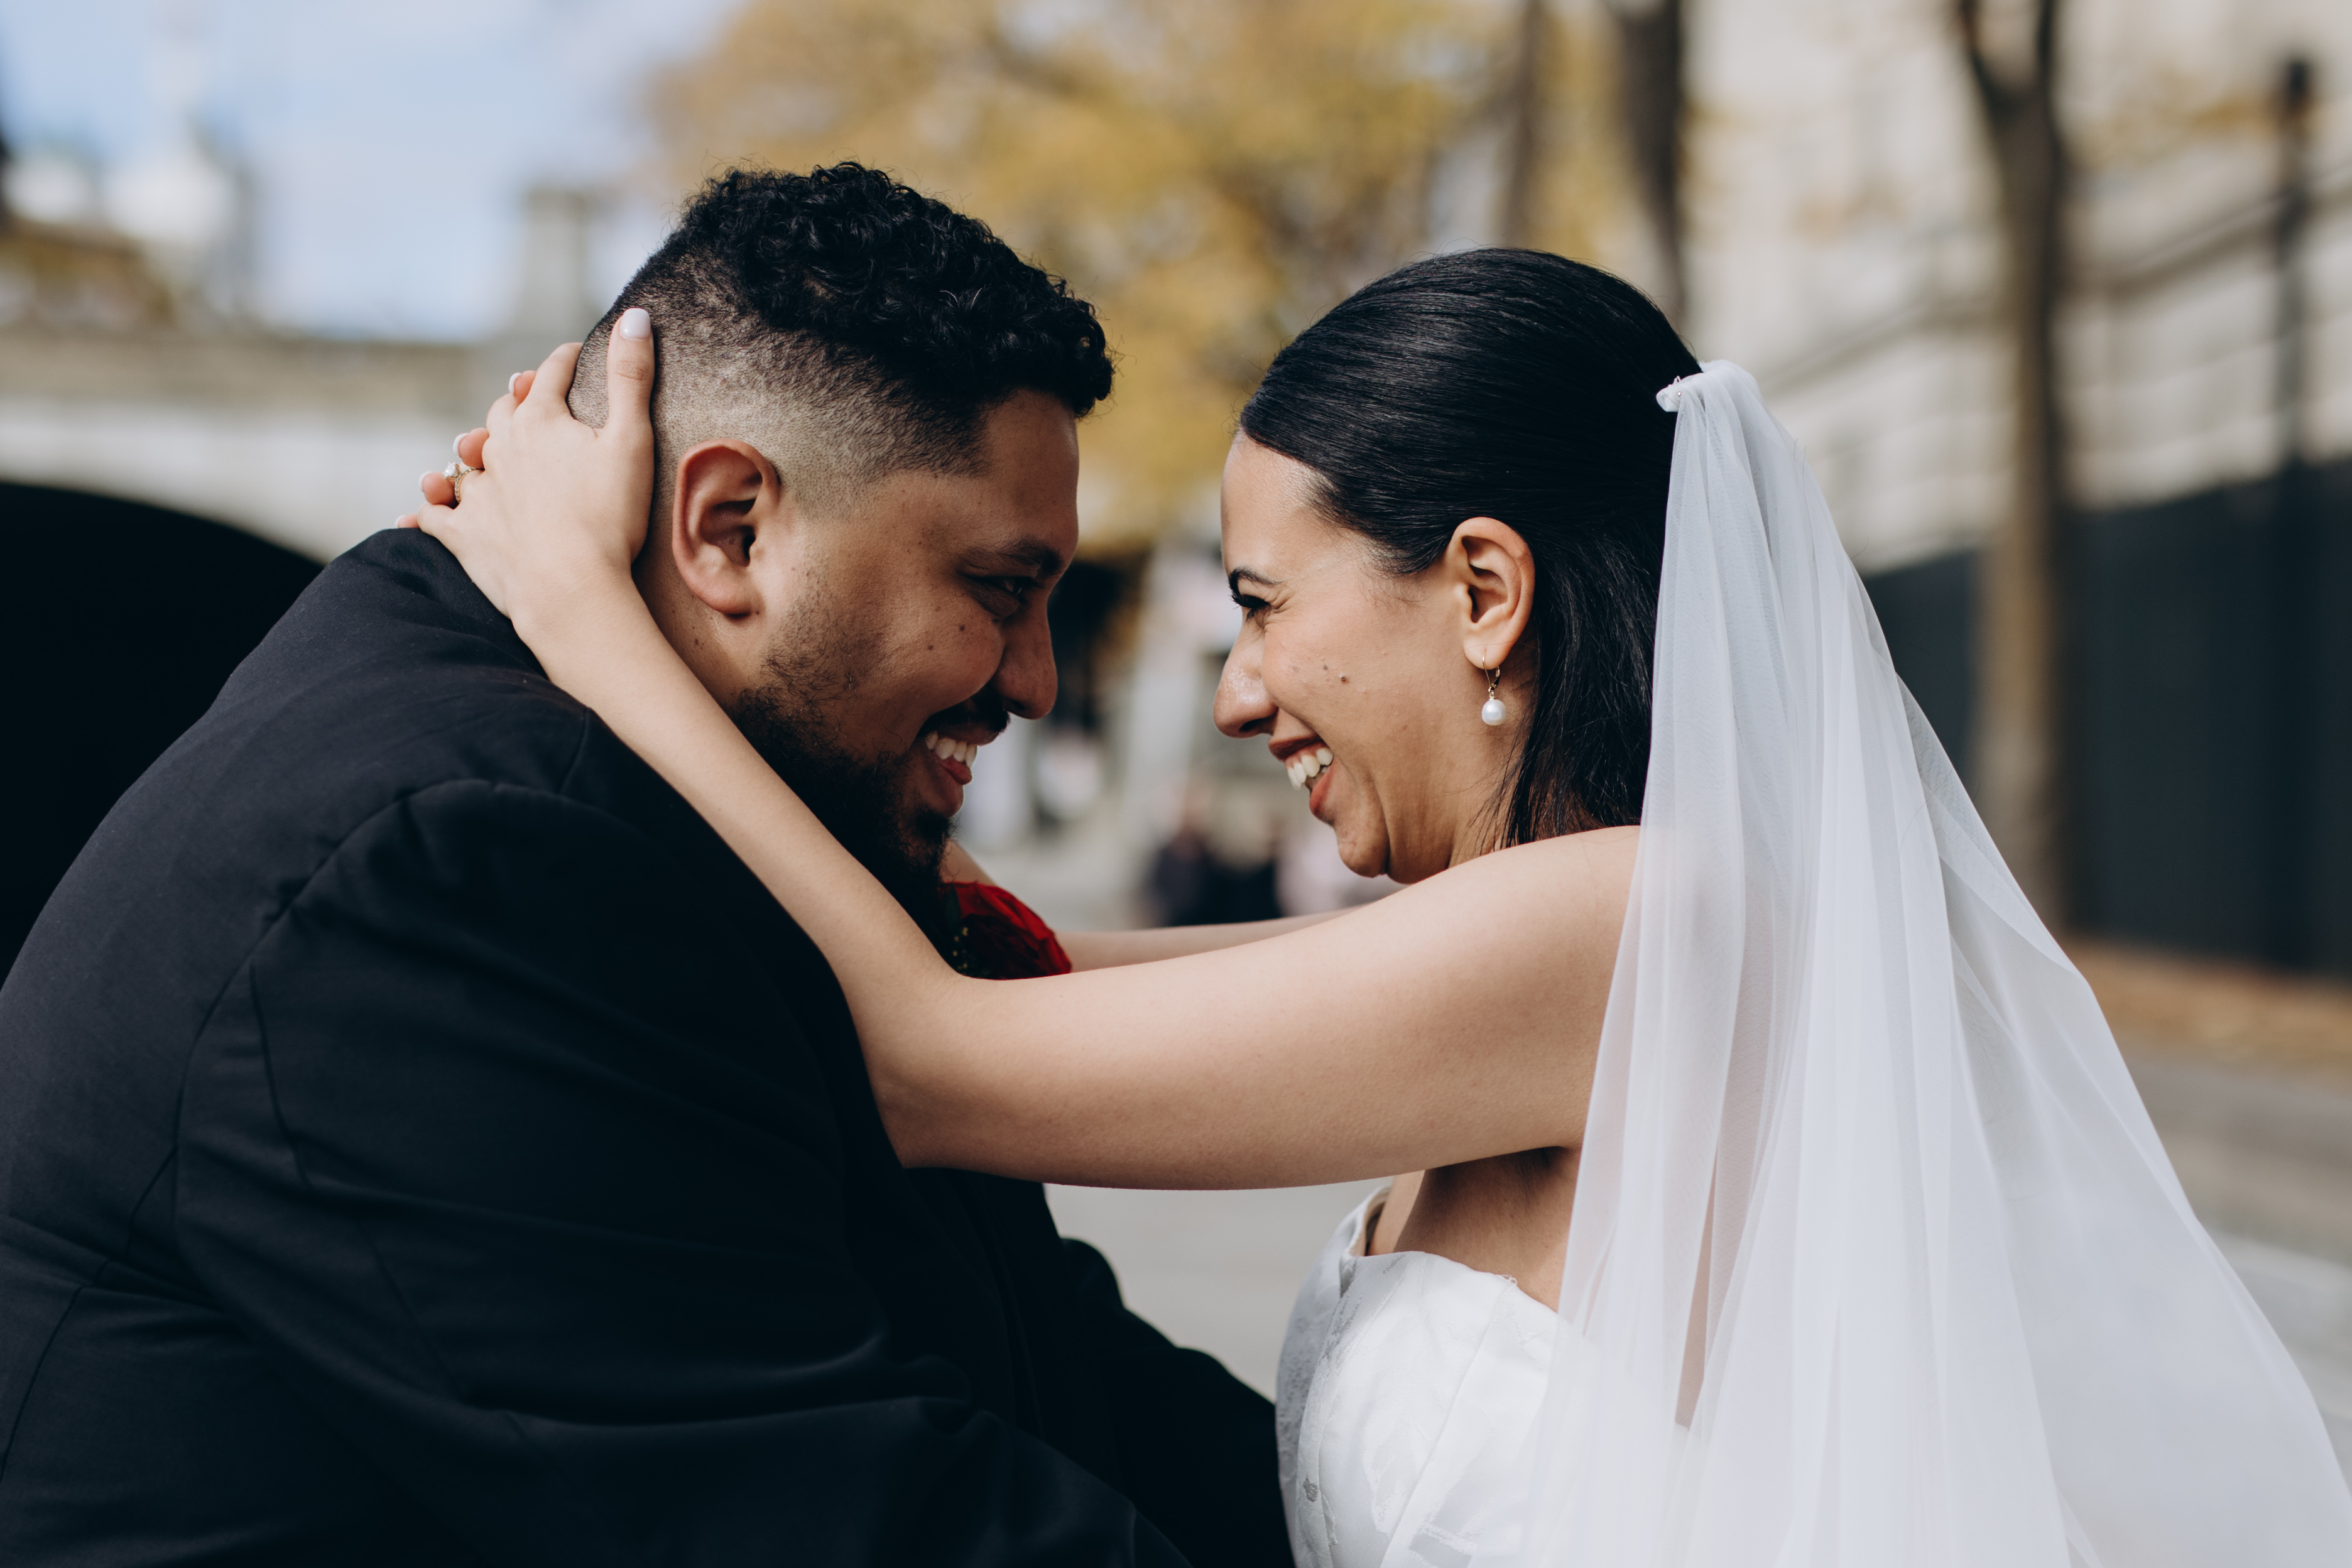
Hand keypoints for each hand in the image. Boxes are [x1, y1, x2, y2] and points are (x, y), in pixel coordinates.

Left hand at [400, 308, 657, 642]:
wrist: (571, 589)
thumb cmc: (609, 516)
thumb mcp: (631, 439)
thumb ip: (630, 376)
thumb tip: (635, 315)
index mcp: (539, 421)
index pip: (550, 375)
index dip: (565, 360)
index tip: (575, 353)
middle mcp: (500, 448)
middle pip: (503, 412)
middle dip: (516, 400)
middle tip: (525, 396)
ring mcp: (478, 492)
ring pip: (467, 459)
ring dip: (473, 450)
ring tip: (475, 449)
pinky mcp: (463, 534)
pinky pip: (434, 515)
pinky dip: (428, 509)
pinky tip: (416, 512)